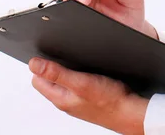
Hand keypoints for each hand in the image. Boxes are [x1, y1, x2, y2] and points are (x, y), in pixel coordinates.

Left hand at [29, 57, 147, 134]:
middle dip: (51, 65)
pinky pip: (76, 82)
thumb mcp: (81, 82)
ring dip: (65, 68)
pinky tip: (86, 67)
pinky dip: (77, 72)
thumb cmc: (109, 100)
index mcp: (60, 98)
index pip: (37, 79)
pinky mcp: (88, 96)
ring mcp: (77, 99)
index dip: (40, 64)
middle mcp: (66, 100)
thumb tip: (34, 64)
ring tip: (72, 56)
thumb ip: (56, 73)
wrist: (130, 111)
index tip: (46, 51)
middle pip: (49, 80)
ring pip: (63, 80)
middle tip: (60, 51)